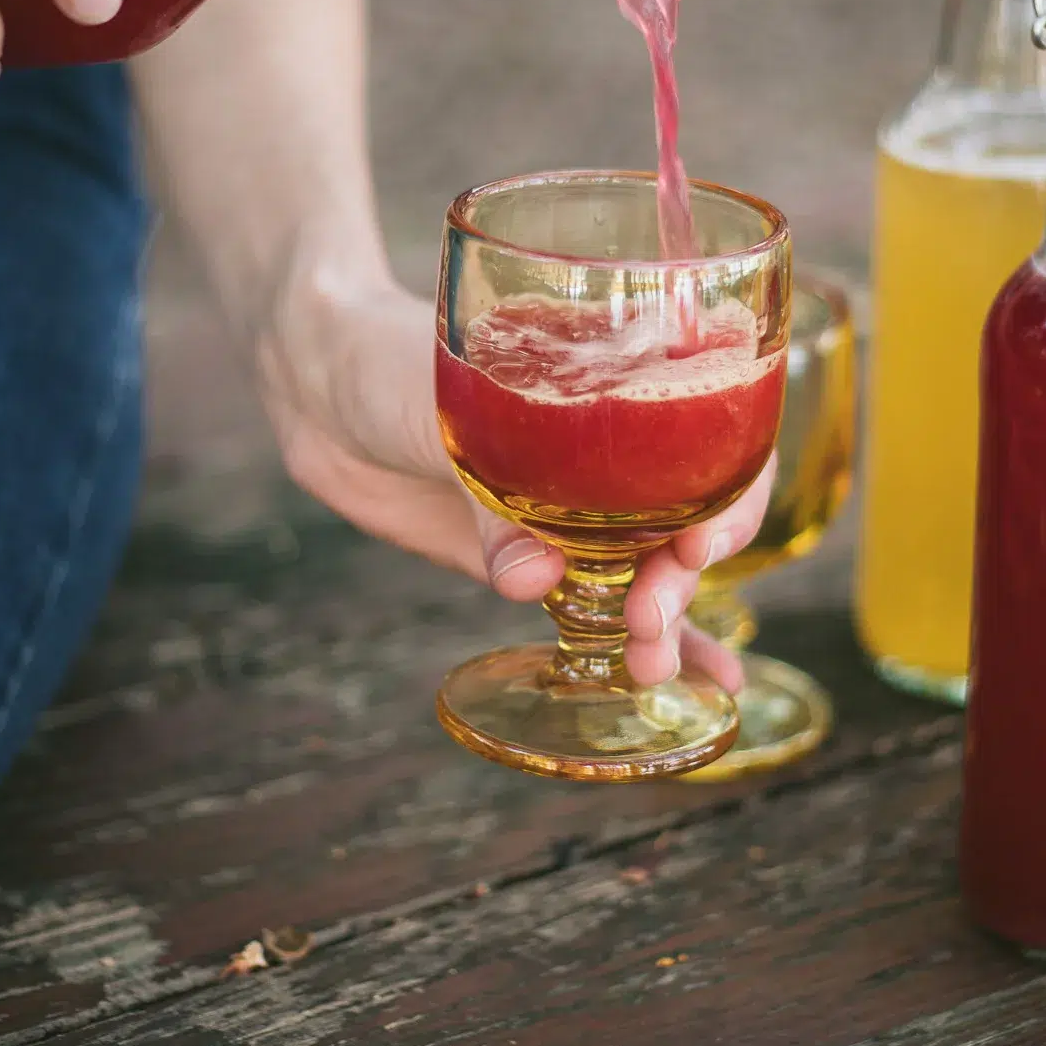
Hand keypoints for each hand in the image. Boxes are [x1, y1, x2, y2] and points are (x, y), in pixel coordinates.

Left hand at [255, 259, 771, 694]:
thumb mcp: (447, 415)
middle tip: (648, 616)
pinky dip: (628, 643)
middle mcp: (613, 455)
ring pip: (649, 573)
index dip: (725, 498)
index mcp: (620, 387)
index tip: (698, 544)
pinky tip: (676, 684)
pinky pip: (592, 605)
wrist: (321, 386)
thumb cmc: (391, 361)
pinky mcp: (528, 557)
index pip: (712, 445)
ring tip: (656, 671)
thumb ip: (490, 502)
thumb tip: (532, 580)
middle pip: (687, 521)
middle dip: (680, 578)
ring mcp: (576, 510)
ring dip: (665, 625)